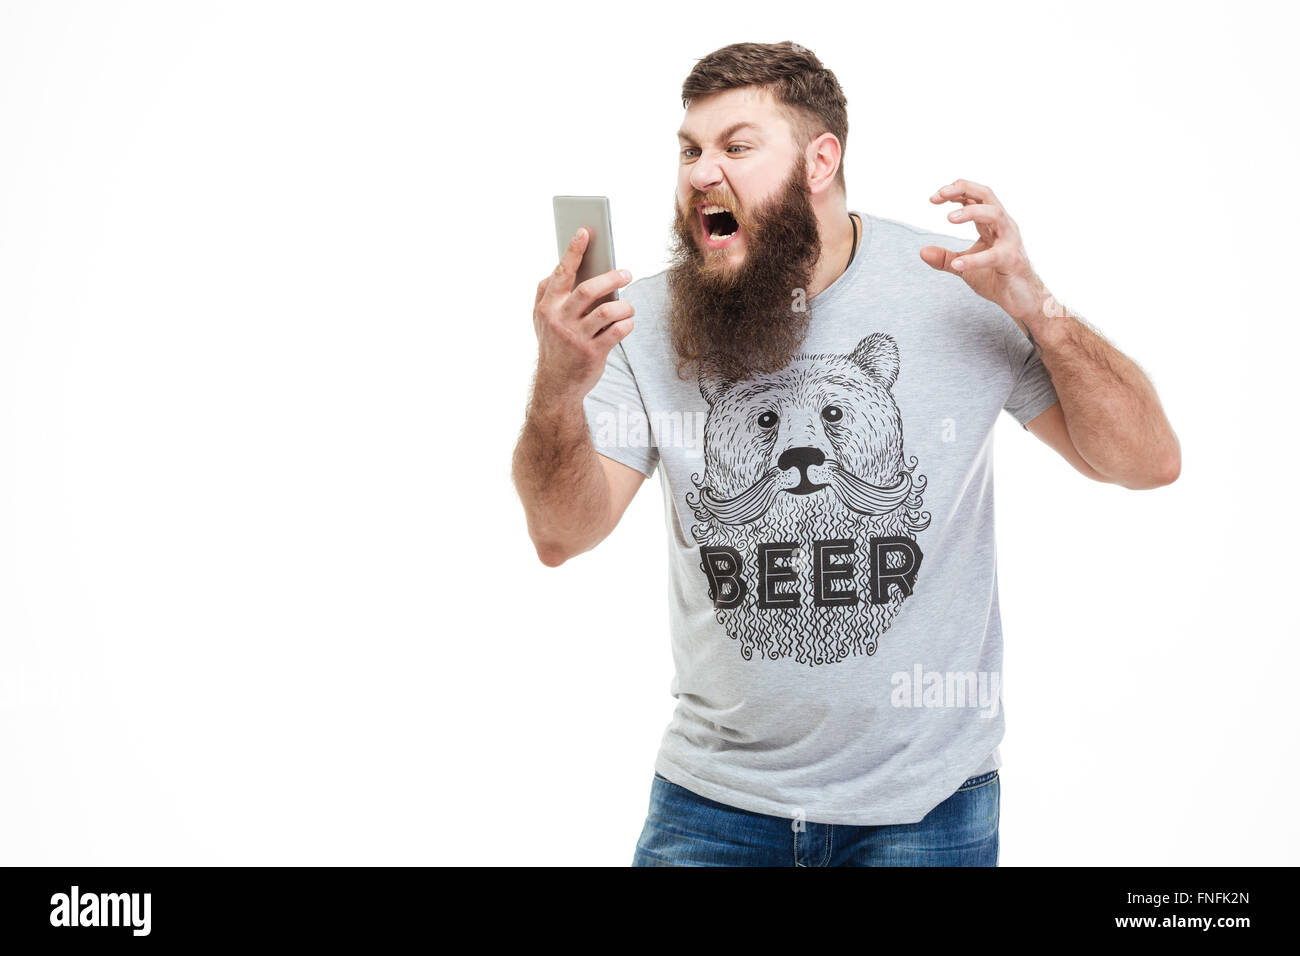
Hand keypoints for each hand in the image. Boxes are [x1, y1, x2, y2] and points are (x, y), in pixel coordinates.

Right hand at [532, 228, 635, 402]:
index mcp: (546, 307)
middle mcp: (559, 320)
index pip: (561, 273)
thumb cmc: (555, 343)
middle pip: (588, 290)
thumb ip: (549, 292)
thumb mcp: (542, 319)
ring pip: (607, 311)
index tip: (585, 232)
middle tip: (627, 273)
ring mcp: (575, 338)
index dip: (573, 251)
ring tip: (629, 305)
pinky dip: (627, 324)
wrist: (556, 384)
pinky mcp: (592, 354)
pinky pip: (617, 332)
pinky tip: (628, 323)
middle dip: (611, 278)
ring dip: (624, 305)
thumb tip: (568, 263)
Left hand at [920, 179, 1051, 323]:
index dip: (954, 192)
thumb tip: (922, 251)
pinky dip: (975, 260)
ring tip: (949, 218)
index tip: (933, 198)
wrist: (1021, 300)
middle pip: (987, 195)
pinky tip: (957, 264)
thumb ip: (945, 258)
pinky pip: (995, 256)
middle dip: (963, 189)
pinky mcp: (1013, 261)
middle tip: (940, 195)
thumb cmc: (996, 278)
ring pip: (995, 214)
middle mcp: (1003, 226)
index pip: (975, 196)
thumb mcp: (964, 267)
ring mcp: (1010, 242)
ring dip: (972, 212)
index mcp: (992, 224)